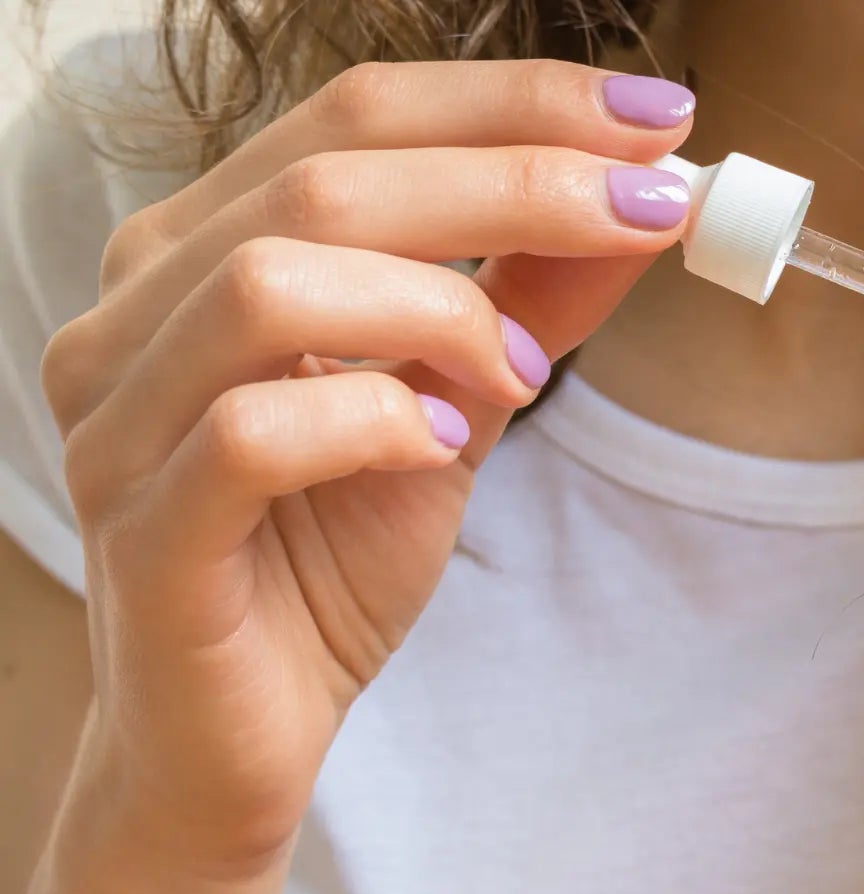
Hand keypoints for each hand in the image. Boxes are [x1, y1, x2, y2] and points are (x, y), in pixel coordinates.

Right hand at [41, 60, 693, 875]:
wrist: (245, 735)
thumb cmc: (330, 558)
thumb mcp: (454, 404)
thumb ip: (528, 302)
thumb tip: (642, 203)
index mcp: (204, 249)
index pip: (358, 117)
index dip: (515, 102)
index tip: (660, 117)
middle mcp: (137, 309)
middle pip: (326, 177)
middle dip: (518, 177)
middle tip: (651, 208)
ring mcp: (118, 417)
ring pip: (271, 283)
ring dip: (437, 307)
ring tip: (519, 376)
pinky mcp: (138, 529)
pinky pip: (251, 434)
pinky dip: (372, 422)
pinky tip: (436, 447)